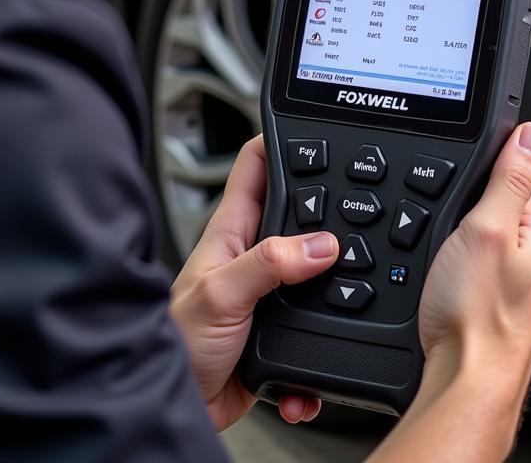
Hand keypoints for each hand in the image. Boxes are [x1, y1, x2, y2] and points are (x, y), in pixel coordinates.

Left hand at [169, 134, 339, 431]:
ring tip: (356, 294)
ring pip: (315, 274)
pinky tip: (320, 363)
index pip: (256, 166)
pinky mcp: (278, 333)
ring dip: (336, 288)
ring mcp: (266, 294)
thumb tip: (320, 244)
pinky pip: (315, 332)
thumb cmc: (176, 340)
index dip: (279, 139)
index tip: (311, 127)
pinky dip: (324, 348)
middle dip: (328, 211)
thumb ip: (269, 264)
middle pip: (297, 214)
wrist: (169, 402)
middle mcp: (251, 257)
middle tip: (362, 210)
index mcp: (232, 232)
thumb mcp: (220, 294)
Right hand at [417, 121, 530, 415]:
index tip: (456, 171)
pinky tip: (437, 280)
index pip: (512, 178)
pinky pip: (470, 273)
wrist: (464, 384)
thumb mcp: (488, 228)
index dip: (480, 169)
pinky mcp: (489, 310)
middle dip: (462, 209)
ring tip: (435, 253)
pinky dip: (452, 268)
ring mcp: (512, 289)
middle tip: (439, 222)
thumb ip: (509, 179)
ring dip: (454, 241)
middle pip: (493, 211)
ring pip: (479, 244)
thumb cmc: (476, 316)